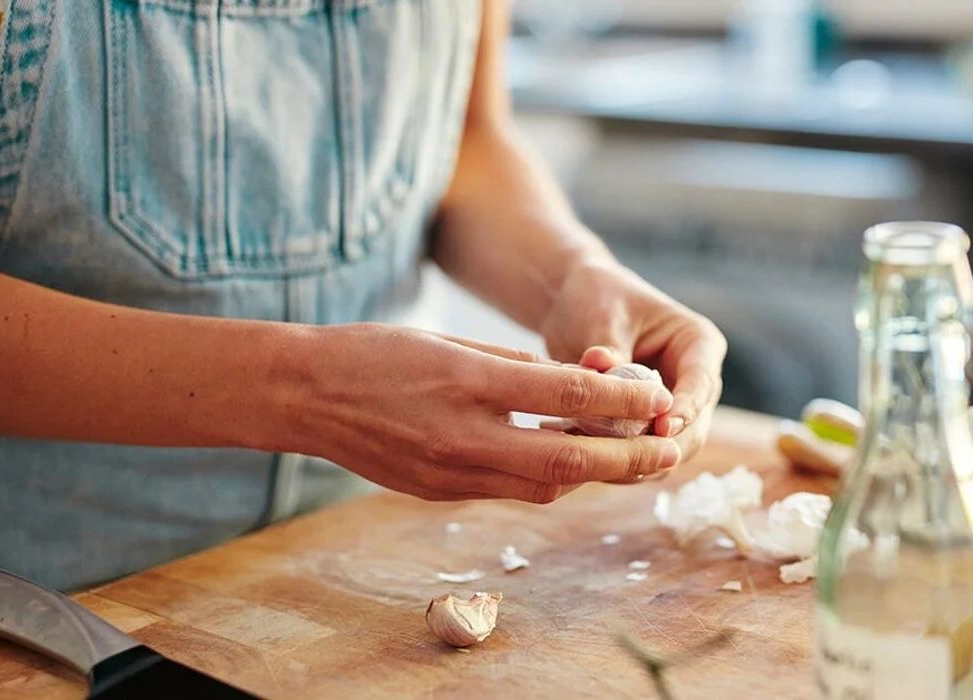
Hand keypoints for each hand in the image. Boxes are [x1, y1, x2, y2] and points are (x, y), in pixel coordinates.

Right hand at [290, 325, 680, 502]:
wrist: (303, 396)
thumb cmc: (374, 353)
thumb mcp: (451, 338)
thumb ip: (517, 366)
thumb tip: (576, 387)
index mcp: (469, 381)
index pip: (566, 397)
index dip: (622, 400)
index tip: (657, 396)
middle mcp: (463, 435)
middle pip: (566, 461)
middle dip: (627, 460)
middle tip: (669, 452)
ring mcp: (450, 472)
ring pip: (543, 487)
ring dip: (592, 476)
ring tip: (630, 460)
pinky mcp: (440, 492)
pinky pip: (510, 491)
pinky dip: (548, 481)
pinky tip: (569, 466)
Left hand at [539, 258, 726, 462]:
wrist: (574, 306)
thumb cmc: (596, 298)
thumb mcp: (603, 317)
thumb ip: (608, 349)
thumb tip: (601, 367)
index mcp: (697, 345)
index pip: (701, 384)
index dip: (685, 410)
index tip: (662, 429)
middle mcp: (694, 381)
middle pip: (693, 429)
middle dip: (659, 447)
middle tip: (620, 456)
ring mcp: (674, 409)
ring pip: (668, 452)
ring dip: (634, 460)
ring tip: (590, 455)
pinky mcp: (648, 427)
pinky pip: (640, 456)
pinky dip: (615, 461)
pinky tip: (579, 456)